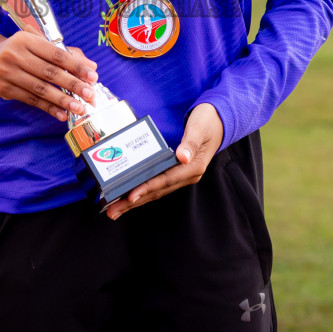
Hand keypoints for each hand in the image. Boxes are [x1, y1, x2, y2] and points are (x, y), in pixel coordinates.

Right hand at [0, 32, 98, 122]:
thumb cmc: (20, 50)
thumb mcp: (38, 45)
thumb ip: (65, 54)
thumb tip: (91, 67)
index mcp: (27, 39)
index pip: (56, 54)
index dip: (76, 66)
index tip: (92, 76)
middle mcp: (15, 55)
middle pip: (49, 72)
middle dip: (72, 85)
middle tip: (89, 94)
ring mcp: (8, 73)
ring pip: (40, 89)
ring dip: (62, 100)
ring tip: (79, 107)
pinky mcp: (4, 89)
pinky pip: (30, 100)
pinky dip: (48, 108)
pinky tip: (61, 114)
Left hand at [106, 103, 223, 220]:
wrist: (220, 120)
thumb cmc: (208, 121)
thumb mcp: (200, 128)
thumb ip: (191, 142)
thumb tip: (182, 157)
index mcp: (193, 167)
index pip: (165, 180)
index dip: (147, 188)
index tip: (130, 196)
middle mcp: (186, 175)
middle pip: (157, 191)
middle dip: (134, 202)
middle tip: (112, 211)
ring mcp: (181, 175)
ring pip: (155, 191)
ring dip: (135, 201)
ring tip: (115, 209)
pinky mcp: (176, 172)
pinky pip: (157, 185)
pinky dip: (142, 191)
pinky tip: (129, 196)